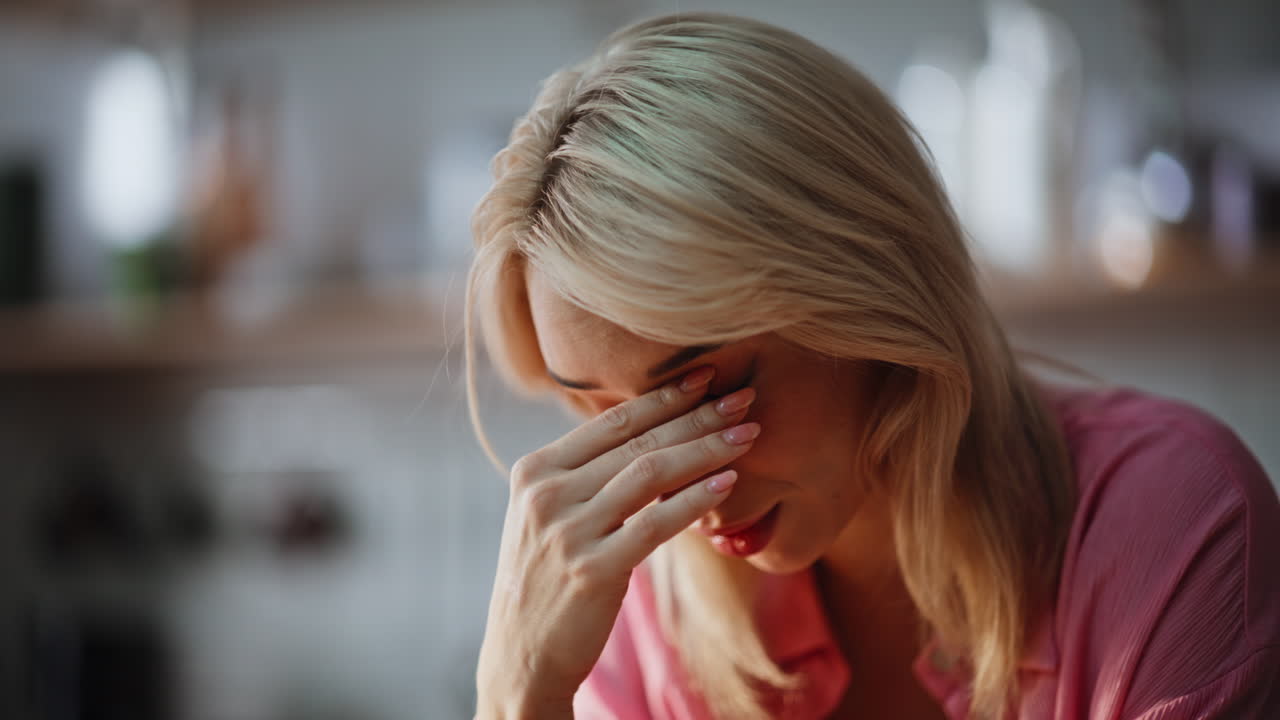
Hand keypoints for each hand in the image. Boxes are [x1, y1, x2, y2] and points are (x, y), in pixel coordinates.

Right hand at [474, 366, 759, 718]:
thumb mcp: (550, 516)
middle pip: (638, 442)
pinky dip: (697, 499)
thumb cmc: (548, 579)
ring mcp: (567, 531)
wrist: (521, 654)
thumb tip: (648, 432)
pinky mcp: (592, 570)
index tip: (708, 376)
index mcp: (535, 470)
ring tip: (748, 434)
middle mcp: (547, 493)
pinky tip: (729, 483)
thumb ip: (586, 474)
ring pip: (650, 473)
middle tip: (744, 396)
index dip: (665, 396)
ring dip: (707, 449)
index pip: (613, 422)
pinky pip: (656, 523)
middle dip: (697, 416)